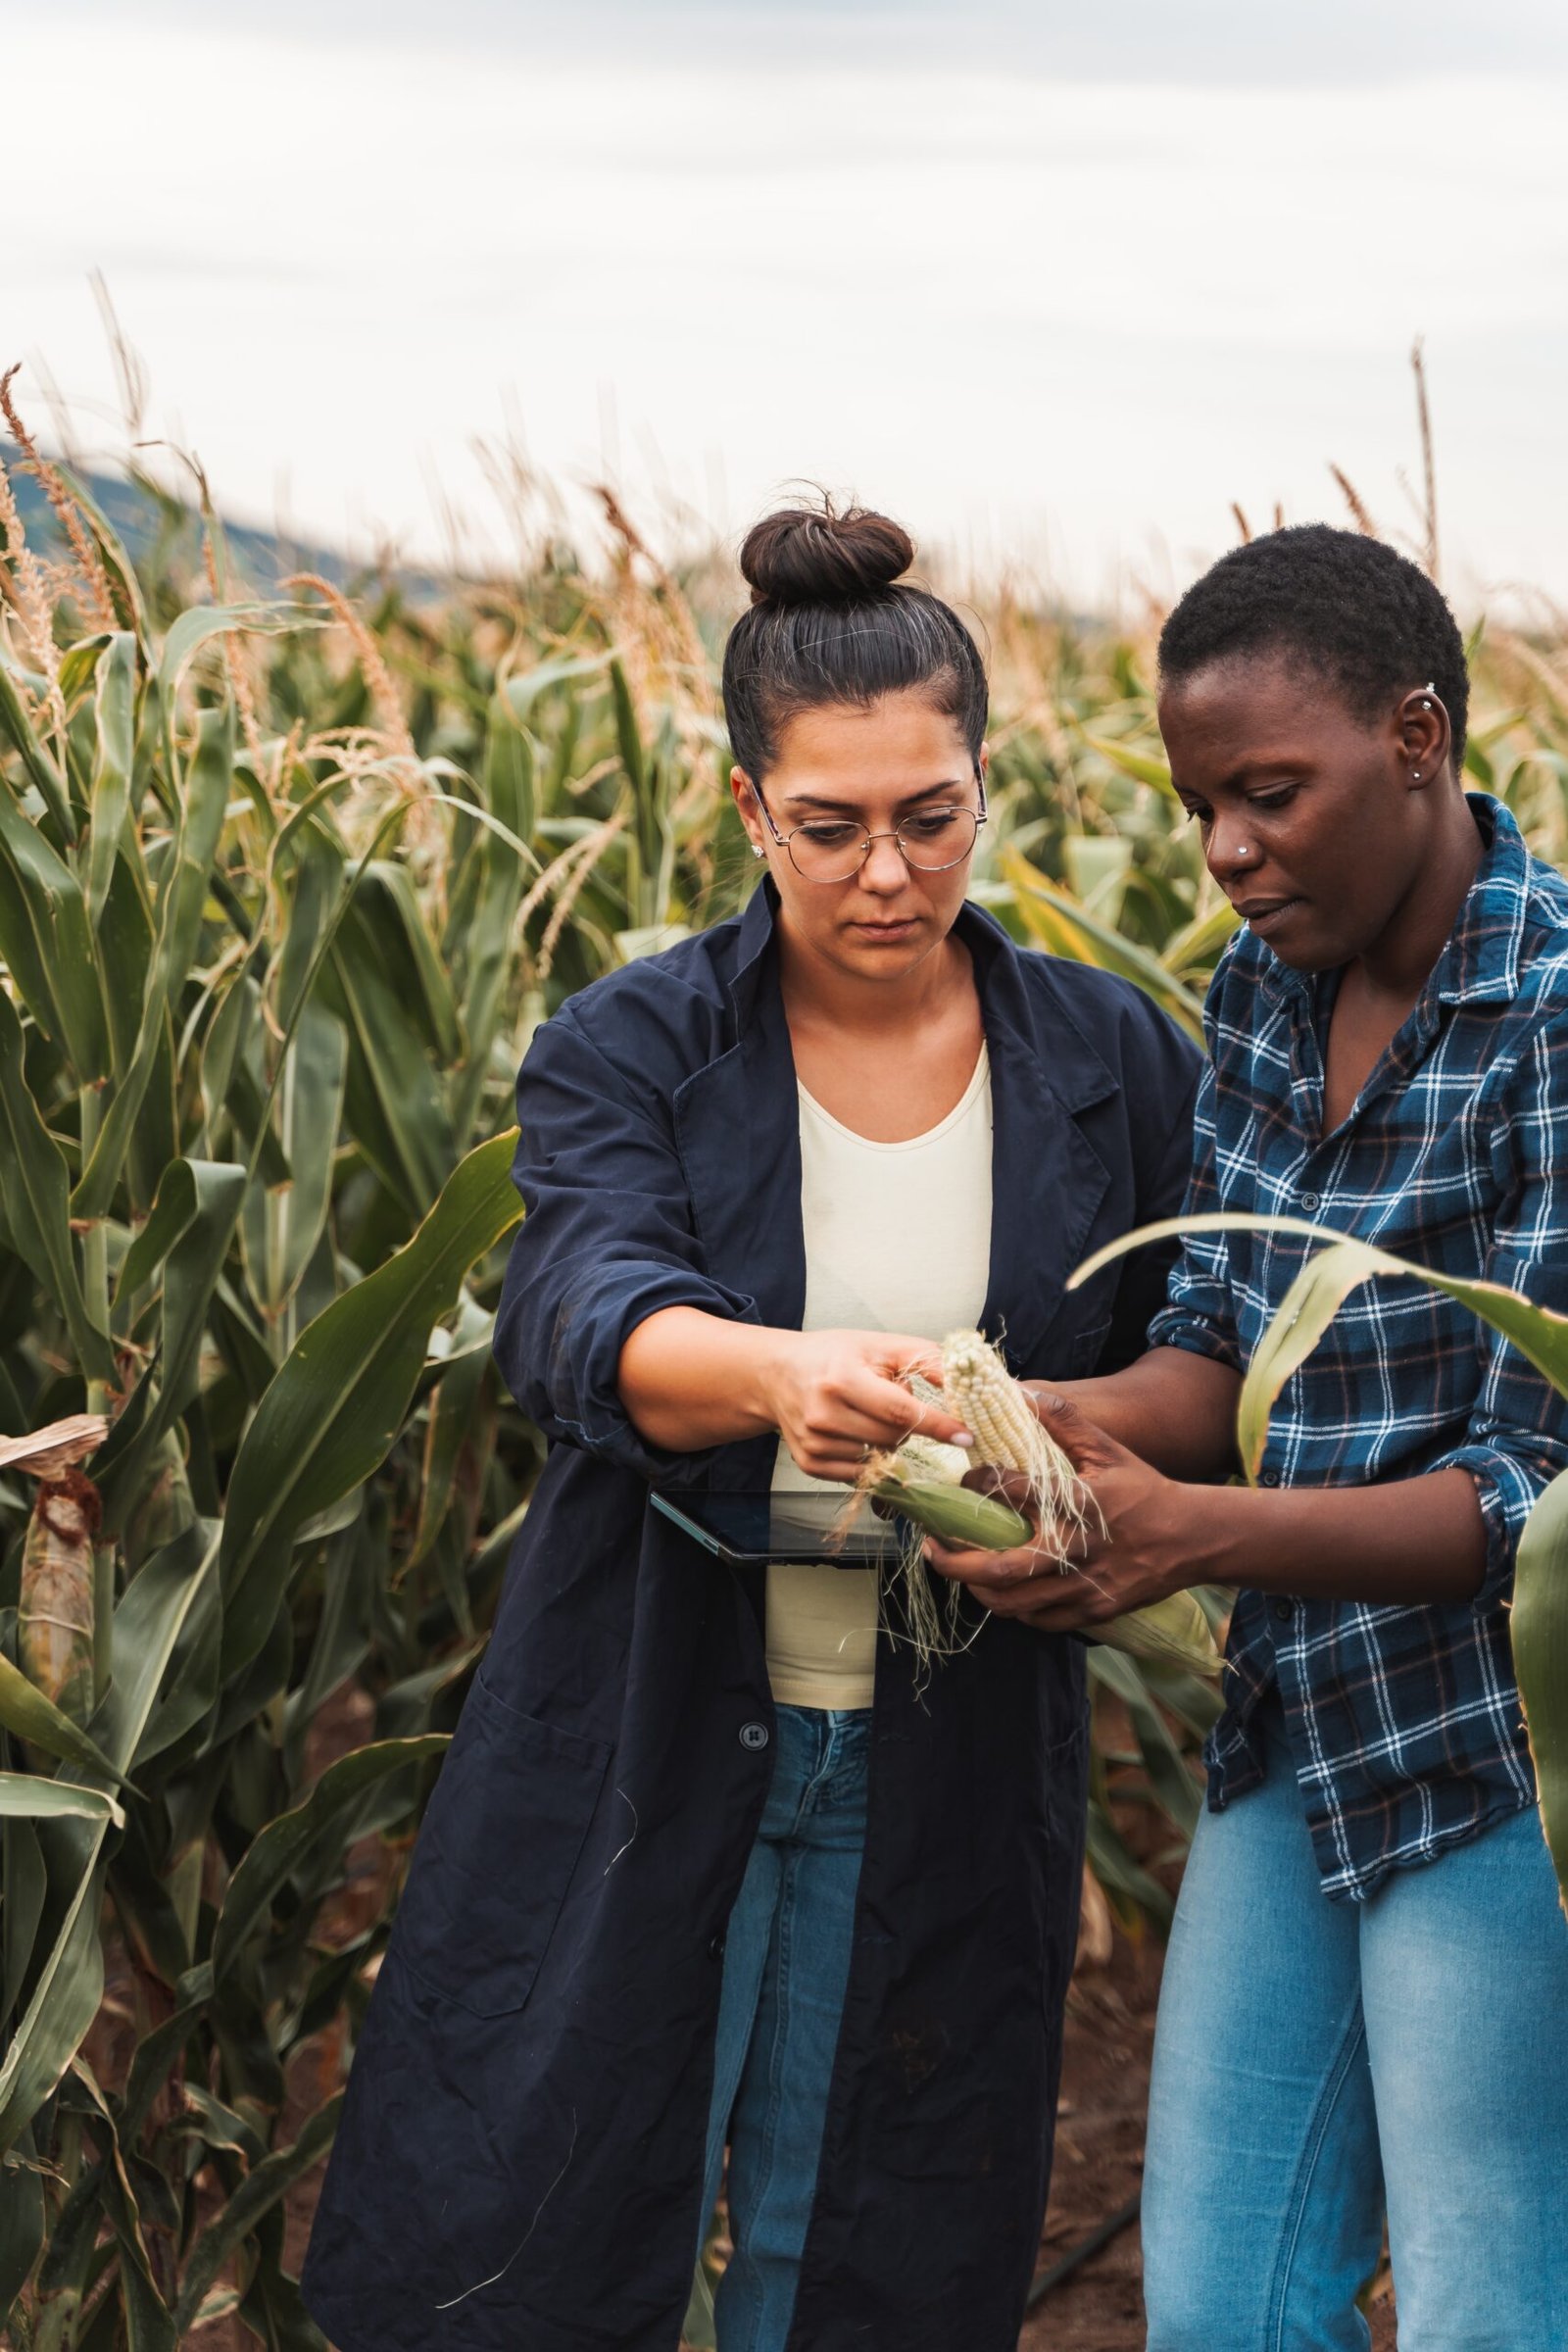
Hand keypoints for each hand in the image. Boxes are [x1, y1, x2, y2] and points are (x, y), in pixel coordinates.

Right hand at [761, 1330, 972, 1483]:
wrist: (778, 1374)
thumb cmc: (834, 1356)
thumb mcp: (879, 1345)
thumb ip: (924, 1358)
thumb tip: (963, 1382)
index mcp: (842, 1378)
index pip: (901, 1411)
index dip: (938, 1425)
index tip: (966, 1435)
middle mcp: (824, 1413)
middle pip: (893, 1437)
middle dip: (907, 1424)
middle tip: (891, 1402)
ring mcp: (814, 1442)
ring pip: (879, 1457)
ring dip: (886, 1440)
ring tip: (865, 1413)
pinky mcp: (809, 1463)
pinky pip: (859, 1473)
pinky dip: (867, 1456)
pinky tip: (854, 1432)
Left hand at [924, 1391, 1196, 1627]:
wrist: (1191, 1538)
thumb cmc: (1144, 1489)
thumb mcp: (1108, 1449)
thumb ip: (1064, 1420)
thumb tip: (1021, 1392)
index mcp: (1076, 1503)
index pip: (1011, 1492)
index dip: (977, 1484)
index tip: (964, 1480)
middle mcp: (1075, 1549)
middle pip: (999, 1569)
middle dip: (955, 1563)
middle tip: (931, 1547)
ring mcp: (1083, 1587)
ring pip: (1012, 1603)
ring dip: (976, 1588)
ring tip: (959, 1568)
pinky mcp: (1092, 1611)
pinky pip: (1038, 1620)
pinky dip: (1012, 1608)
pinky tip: (999, 1589)